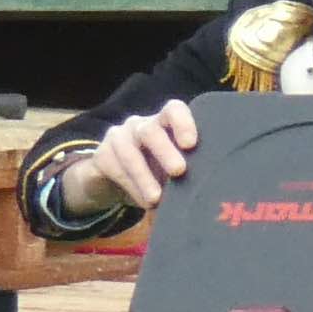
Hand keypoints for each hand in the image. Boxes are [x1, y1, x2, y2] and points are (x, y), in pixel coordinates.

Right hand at [88, 98, 196, 217]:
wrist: (113, 181)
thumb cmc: (156, 172)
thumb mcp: (173, 169)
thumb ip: (190, 170)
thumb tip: (210, 189)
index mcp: (164, 123)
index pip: (174, 110)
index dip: (183, 123)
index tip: (191, 144)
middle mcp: (141, 125)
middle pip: (151, 131)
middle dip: (165, 151)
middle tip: (179, 171)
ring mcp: (119, 137)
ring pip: (130, 151)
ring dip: (145, 176)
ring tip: (157, 199)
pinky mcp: (102, 155)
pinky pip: (116, 168)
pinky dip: (133, 187)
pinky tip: (145, 201)